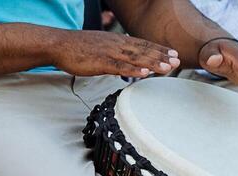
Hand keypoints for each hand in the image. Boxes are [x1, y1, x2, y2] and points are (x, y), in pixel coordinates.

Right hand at [52, 30, 179, 77]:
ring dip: (153, 62)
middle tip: (177, 61)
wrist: (59, 44)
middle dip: (161, 55)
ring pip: (135, 58)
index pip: (142, 44)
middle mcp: (117, 44)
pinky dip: (134, 69)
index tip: (172, 54)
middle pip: (143, 50)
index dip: (158, 49)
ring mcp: (109, 52)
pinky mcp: (100, 62)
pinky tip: (145, 73)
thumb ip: (115, 56)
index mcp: (117, 41)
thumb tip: (125, 64)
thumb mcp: (100, 49)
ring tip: (167, 67)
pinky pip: (120, 66)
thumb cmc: (77, 48)